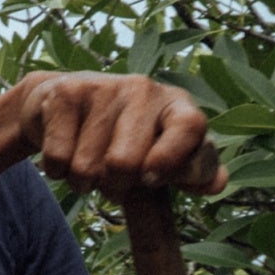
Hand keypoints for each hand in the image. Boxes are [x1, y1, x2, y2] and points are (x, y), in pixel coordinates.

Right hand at [13, 72, 222, 194]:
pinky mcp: (65, 92)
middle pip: (126, 162)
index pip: (191, 127)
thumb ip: (192, 173)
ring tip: (88, 164)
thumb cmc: (124, 139)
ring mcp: (104, 86)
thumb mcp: (162, 156)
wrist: (62, 105)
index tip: (150, 180)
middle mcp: (144, 89)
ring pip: (88, 168)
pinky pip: (58, 159)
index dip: (171, 159)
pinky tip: (65, 152)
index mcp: (177, 106)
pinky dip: (57, 171)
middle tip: (114, 178)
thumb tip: (217, 184)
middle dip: (115, 188)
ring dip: (84, 182)